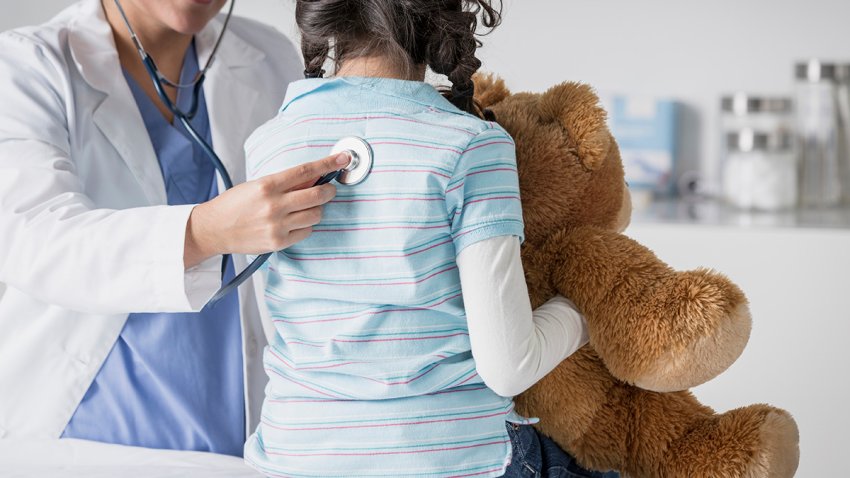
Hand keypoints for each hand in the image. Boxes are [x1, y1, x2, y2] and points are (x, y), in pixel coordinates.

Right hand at [184, 153, 349, 267]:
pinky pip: (306, 231)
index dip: (328, 164)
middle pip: (317, 195)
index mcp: (268, 185)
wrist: (214, 229)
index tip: (343, 158)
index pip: (306, 171)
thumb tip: (313, 177)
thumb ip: (285, 183)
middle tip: (329, 190)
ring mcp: (277, 225)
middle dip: (329, 191)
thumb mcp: (257, 185)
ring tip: (306, 208)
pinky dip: (306, 225)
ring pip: (316, 214)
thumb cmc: (235, 204)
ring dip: (317, 209)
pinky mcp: (278, 242)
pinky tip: (294, 222)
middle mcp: (274, 205)